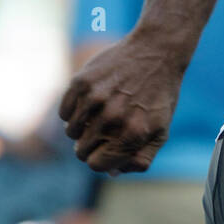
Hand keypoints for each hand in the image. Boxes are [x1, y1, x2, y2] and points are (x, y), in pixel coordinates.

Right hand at [58, 35, 183, 172]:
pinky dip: (73, 111)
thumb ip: (140, 159)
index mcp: (132, 135)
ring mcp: (95, 98)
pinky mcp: (82, 81)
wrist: (157, 51)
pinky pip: (64, 111)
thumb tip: (112, 173)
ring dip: (81, 128)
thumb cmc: (159, 95)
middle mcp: (112, 118)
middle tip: (103, 130)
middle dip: (90, 145)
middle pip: (81, 150)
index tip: (105, 149)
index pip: (96, 165)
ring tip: (98, 114)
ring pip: (70, 132)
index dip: (100, 159)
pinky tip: (90, 102)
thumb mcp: (160, 131)